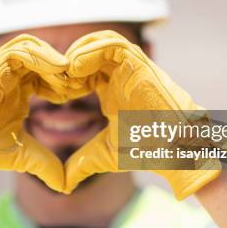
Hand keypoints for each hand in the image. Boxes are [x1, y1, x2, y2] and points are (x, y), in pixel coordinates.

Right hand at [0, 34, 68, 190]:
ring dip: (53, 60)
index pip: (49, 75)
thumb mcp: (21, 155)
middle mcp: (9, 77)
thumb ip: (44, 163)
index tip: (81, 96)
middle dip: (64, 69)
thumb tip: (66, 185)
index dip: (67, 82)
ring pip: (32, 46)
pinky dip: (41, 57)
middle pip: (43, 56)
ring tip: (69, 79)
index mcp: (18, 91)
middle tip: (80, 85)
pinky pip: (19, 51)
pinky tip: (58, 72)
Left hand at [63, 30, 221, 198]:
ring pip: (100, 42)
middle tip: (53, 80)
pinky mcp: (140, 64)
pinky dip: (92, 50)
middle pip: (88, 51)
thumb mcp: (105, 155)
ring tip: (64, 71)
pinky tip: (76, 68)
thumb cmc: (146, 151)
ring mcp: (131, 67)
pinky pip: (113, 45)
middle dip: (68, 62)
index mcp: (111, 89)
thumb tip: (61, 185)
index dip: (64, 79)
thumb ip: (82, 163)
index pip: (82, 71)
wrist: (176, 150)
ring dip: (78, 52)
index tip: (50, 94)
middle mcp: (120, 74)